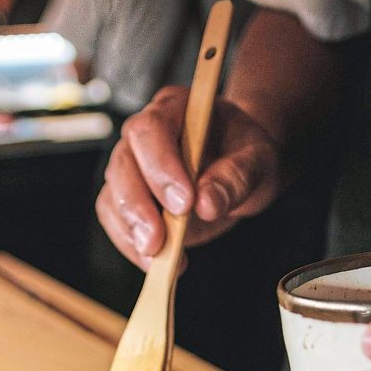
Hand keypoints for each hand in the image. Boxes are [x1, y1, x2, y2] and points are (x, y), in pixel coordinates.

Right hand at [96, 86, 282, 269]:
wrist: (240, 170)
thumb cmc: (247, 156)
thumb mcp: (259, 160)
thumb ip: (237, 176)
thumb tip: (207, 203)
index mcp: (175, 108)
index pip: (151, 130)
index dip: (161, 167)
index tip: (184, 204)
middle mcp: (143, 134)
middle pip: (122, 164)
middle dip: (137, 206)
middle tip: (159, 240)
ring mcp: (131, 166)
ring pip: (112, 195)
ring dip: (130, 231)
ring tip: (158, 259)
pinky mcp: (127, 199)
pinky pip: (115, 222)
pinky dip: (131, 246)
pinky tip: (156, 263)